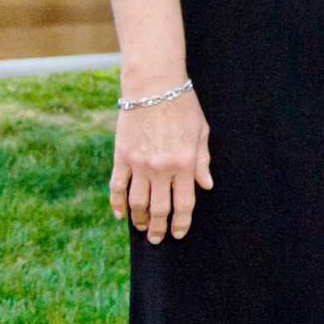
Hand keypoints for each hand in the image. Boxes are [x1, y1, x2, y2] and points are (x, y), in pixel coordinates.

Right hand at [109, 90, 212, 243]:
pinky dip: (117, 204)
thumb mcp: (201, 131)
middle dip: (158, 228)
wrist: (154, 84)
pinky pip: (117, 187)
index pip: (184, 204)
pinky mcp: (121, 157)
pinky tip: (121, 214)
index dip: (181, 223)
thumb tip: (206, 186)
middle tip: (157, 238)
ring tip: (141, 227)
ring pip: (137, 203)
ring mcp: (139, 164)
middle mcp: (161, 169)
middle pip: (158, 209)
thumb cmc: (183, 105)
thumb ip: (202, 161)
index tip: (179, 233)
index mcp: (184, 164)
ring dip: (139, 220)